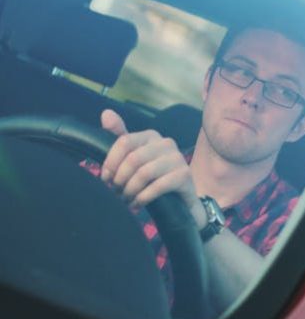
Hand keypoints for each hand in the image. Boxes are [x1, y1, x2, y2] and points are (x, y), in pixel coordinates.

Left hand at [100, 109, 204, 224]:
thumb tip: (105, 114)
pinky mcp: (185, 175)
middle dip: (120, 179)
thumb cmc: (154, 179)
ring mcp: (178, 158)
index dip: (111, 162)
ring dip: (130, 190)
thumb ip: (120, 138)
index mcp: (151, 136)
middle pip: (133, 159)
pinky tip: (137, 204)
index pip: (124, 142)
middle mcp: (166, 143)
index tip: (106, 179)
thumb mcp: (135, 160)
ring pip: (144, 173)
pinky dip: (143, 198)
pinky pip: (158, 186)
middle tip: (116, 193)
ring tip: (125, 200)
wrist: (181, 201)